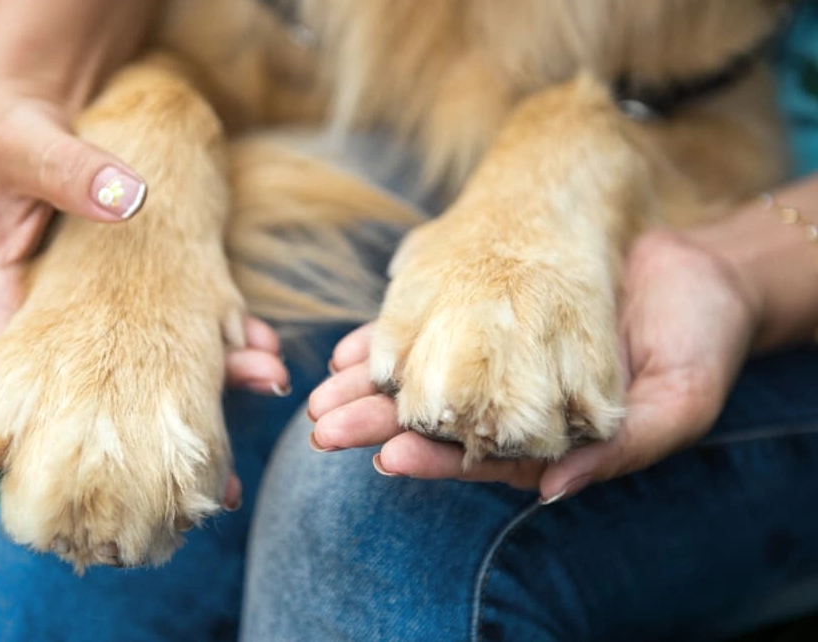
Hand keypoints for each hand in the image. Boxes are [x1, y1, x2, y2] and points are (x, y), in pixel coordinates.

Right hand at [0, 84, 285, 515]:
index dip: (72, 442)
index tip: (128, 472)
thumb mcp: (24, 142)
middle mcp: (54, 319)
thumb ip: (66, 171)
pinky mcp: (140, 280)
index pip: (20, 393)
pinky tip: (260, 342)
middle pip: (105, 394)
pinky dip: (222, 330)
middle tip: (221, 470)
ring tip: (263, 381)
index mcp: (3, 302)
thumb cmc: (7, 123)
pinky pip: (182, 314)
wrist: (42, 93)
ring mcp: (101, 305)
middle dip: (165, 429)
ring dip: (210, 378)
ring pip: (154, 361)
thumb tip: (126, 197)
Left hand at [308, 229, 759, 497]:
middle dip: (378, 426)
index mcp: (552, 440)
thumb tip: (552, 491)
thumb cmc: (698, 342)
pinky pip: (435, 330)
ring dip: (372, 387)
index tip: (386, 455)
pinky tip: (352, 348)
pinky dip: (393, 339)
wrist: (699, 273)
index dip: (433, 459)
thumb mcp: (679, 404)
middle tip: (325, 428)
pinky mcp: (492, 318)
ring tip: (322, 393)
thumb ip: (619, 452)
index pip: (481, 459)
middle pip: (438, 423)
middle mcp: (516, 406)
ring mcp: (501, 361)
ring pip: (425, 379)